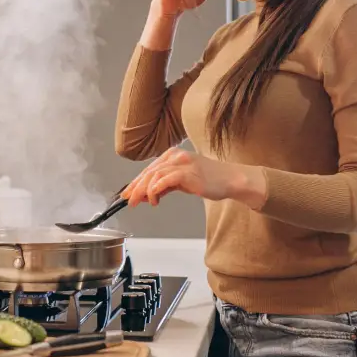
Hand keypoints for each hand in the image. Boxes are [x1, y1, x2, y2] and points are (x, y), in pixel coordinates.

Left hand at [120, 147, 267, 207]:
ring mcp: (183, 163)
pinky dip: (156, 189)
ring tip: (144, 202)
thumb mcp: (182, 181)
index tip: (126, 193)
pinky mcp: (189, 172)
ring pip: (155, 175)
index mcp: (172, 154)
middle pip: (149, 172)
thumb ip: (165, 184)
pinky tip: (154, 198)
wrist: (230, 180)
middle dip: (136, 188)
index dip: (135, 182)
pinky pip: (166, 179)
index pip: (149, 169)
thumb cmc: (209, 179)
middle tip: (129, 200)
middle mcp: (176, 156)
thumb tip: (148, 193)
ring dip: (145, 191)